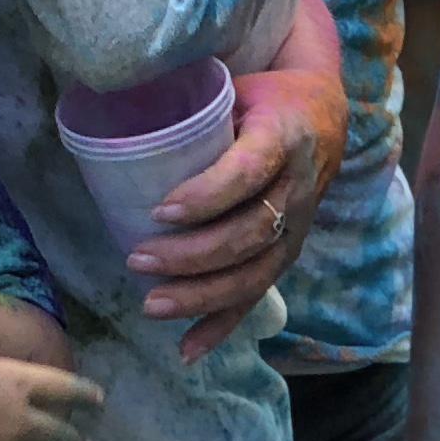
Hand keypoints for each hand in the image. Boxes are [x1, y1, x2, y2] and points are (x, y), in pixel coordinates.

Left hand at [130, 65, 336, 355]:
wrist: (324, 117)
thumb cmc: (264, 100)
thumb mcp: (236, 90)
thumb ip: (191, 108)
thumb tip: (114, 111)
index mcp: (283, 138)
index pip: (247, 174)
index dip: (206, 196)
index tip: (159, 209)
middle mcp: (296, 189)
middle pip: (247, 234)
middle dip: (191, 255)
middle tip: (137, 259)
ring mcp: (295, 229)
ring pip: (253, 274)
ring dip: (201, 295)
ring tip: (151, 304)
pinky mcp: (287, 255)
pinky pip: (256, 296)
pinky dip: (222, 326)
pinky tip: (187, 349)